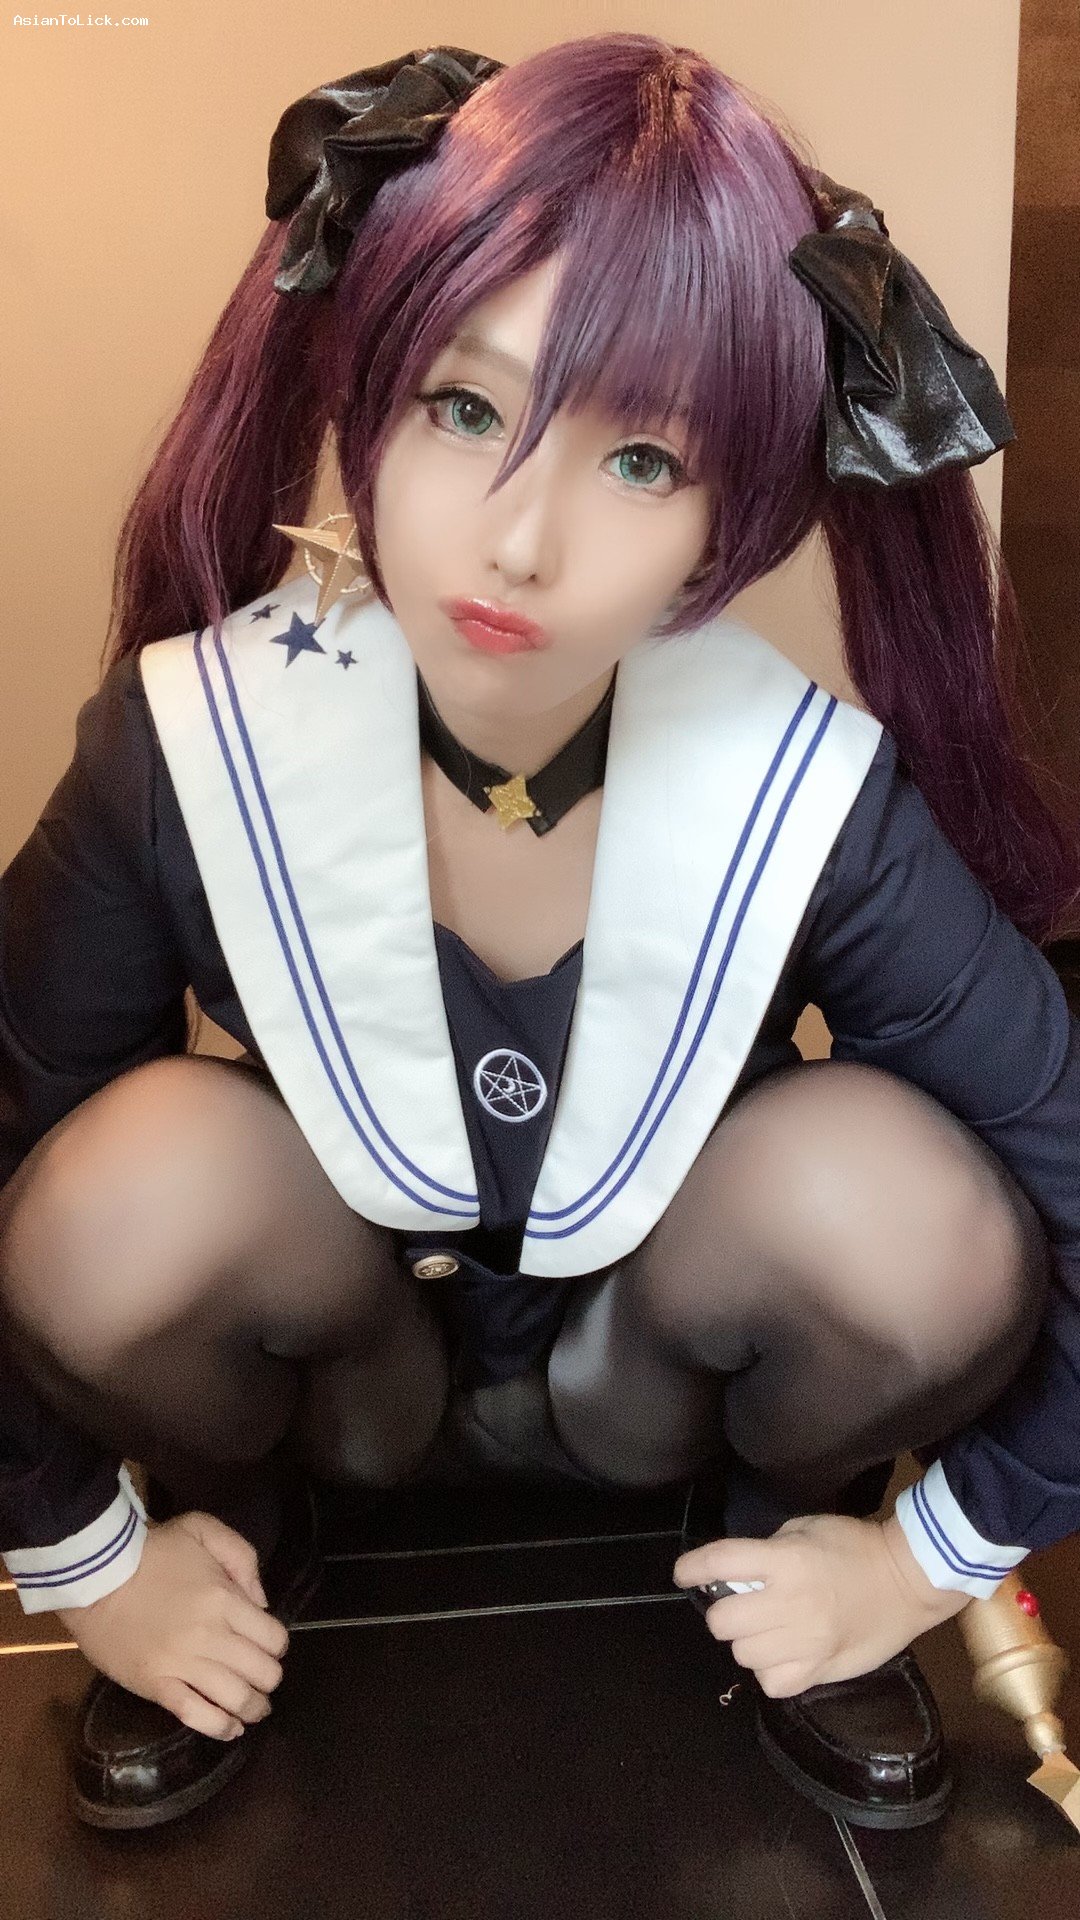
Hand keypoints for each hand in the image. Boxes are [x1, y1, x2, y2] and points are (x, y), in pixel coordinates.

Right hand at [56, 1512, 289, 1740]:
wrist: (95, 1574)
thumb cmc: (152, 1550)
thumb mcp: (202, 1529)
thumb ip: (242, 1557)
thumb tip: (261, 1602)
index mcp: (225, 1599)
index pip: (273, 1638)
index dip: (277, 1646)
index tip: (270, 1647)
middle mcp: (210, 1636)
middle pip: (261, 1672)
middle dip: (269, 1679)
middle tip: (264, 1679)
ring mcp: (182, 1665)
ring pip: (235, 1699)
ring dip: (253, 1708)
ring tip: (255, 1709)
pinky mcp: (156, 1685)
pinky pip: (196, 1715)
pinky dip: (219, 1727)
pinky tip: (230, 1729)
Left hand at [672, 1511, 969, 1697]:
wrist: (908, 1581)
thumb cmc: (854, 1546)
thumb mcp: (806, 1528)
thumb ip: (767, 1550)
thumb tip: (736, 1573)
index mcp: (785, 1561)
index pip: (721, 1564)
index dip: (693, 1568)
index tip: (684, 1573)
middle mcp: (790, 1603)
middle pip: (723, 1621)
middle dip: (724, 1611)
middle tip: (740, 1604)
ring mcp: (806, 1642)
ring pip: (744, 1655)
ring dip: (748, 1640)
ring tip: (766, 1629)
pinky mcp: (821, 1670)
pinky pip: (772, 1683)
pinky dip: (770, 1671)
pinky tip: (782, 1654)